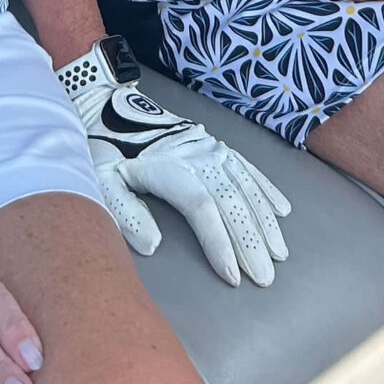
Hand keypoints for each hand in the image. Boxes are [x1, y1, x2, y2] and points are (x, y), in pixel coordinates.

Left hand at [62, 44, 291, 286]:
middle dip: (251, 242)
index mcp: (168, 166)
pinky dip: (266, 189)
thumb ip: (125, 212)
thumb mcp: (101, 180)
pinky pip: (248, 168)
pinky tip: (282, 211)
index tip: (232, 276)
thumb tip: (153, 245)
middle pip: (231, 202)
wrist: (109, 105)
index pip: (202, 208)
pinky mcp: (214, 145)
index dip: (219, 243)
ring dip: (264, 220)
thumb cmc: (104, 149)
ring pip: (246, 186)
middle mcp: (197, 155)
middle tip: (265, 278)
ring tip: (279, 253)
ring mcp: (210, 148)